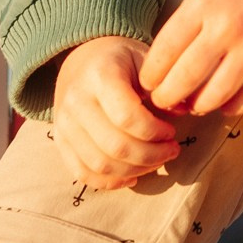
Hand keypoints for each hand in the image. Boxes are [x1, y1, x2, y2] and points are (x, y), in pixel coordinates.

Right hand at [52, 36, 179, 188]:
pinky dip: (109, 182)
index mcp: (100, 75)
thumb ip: (162, 85)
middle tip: (171, 150)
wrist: (83, 59)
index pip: (127, 117)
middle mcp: (76, 100)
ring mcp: (64, 123)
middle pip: (115, 146)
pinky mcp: (59, 140)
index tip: (171, 131)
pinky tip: (133, 176)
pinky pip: (82, 173)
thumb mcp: (145, 60)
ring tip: (156, 161)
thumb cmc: (122, 60)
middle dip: (151, 156)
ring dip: (135, 170)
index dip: (155, 132)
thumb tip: (182, 111)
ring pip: (100, 164)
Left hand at [140, 0, 242, 116]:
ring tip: (193, 106)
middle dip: (168, 97)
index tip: (148, 84)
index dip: (151, 75)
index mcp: (203, 4)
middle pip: (186, 77)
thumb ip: (188, 21)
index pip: (165, 51)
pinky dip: (235, 105)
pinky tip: (225, 106)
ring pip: (218, 92)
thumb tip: (164, 62)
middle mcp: (227, 25)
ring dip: (199, 105)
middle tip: (164, 102)